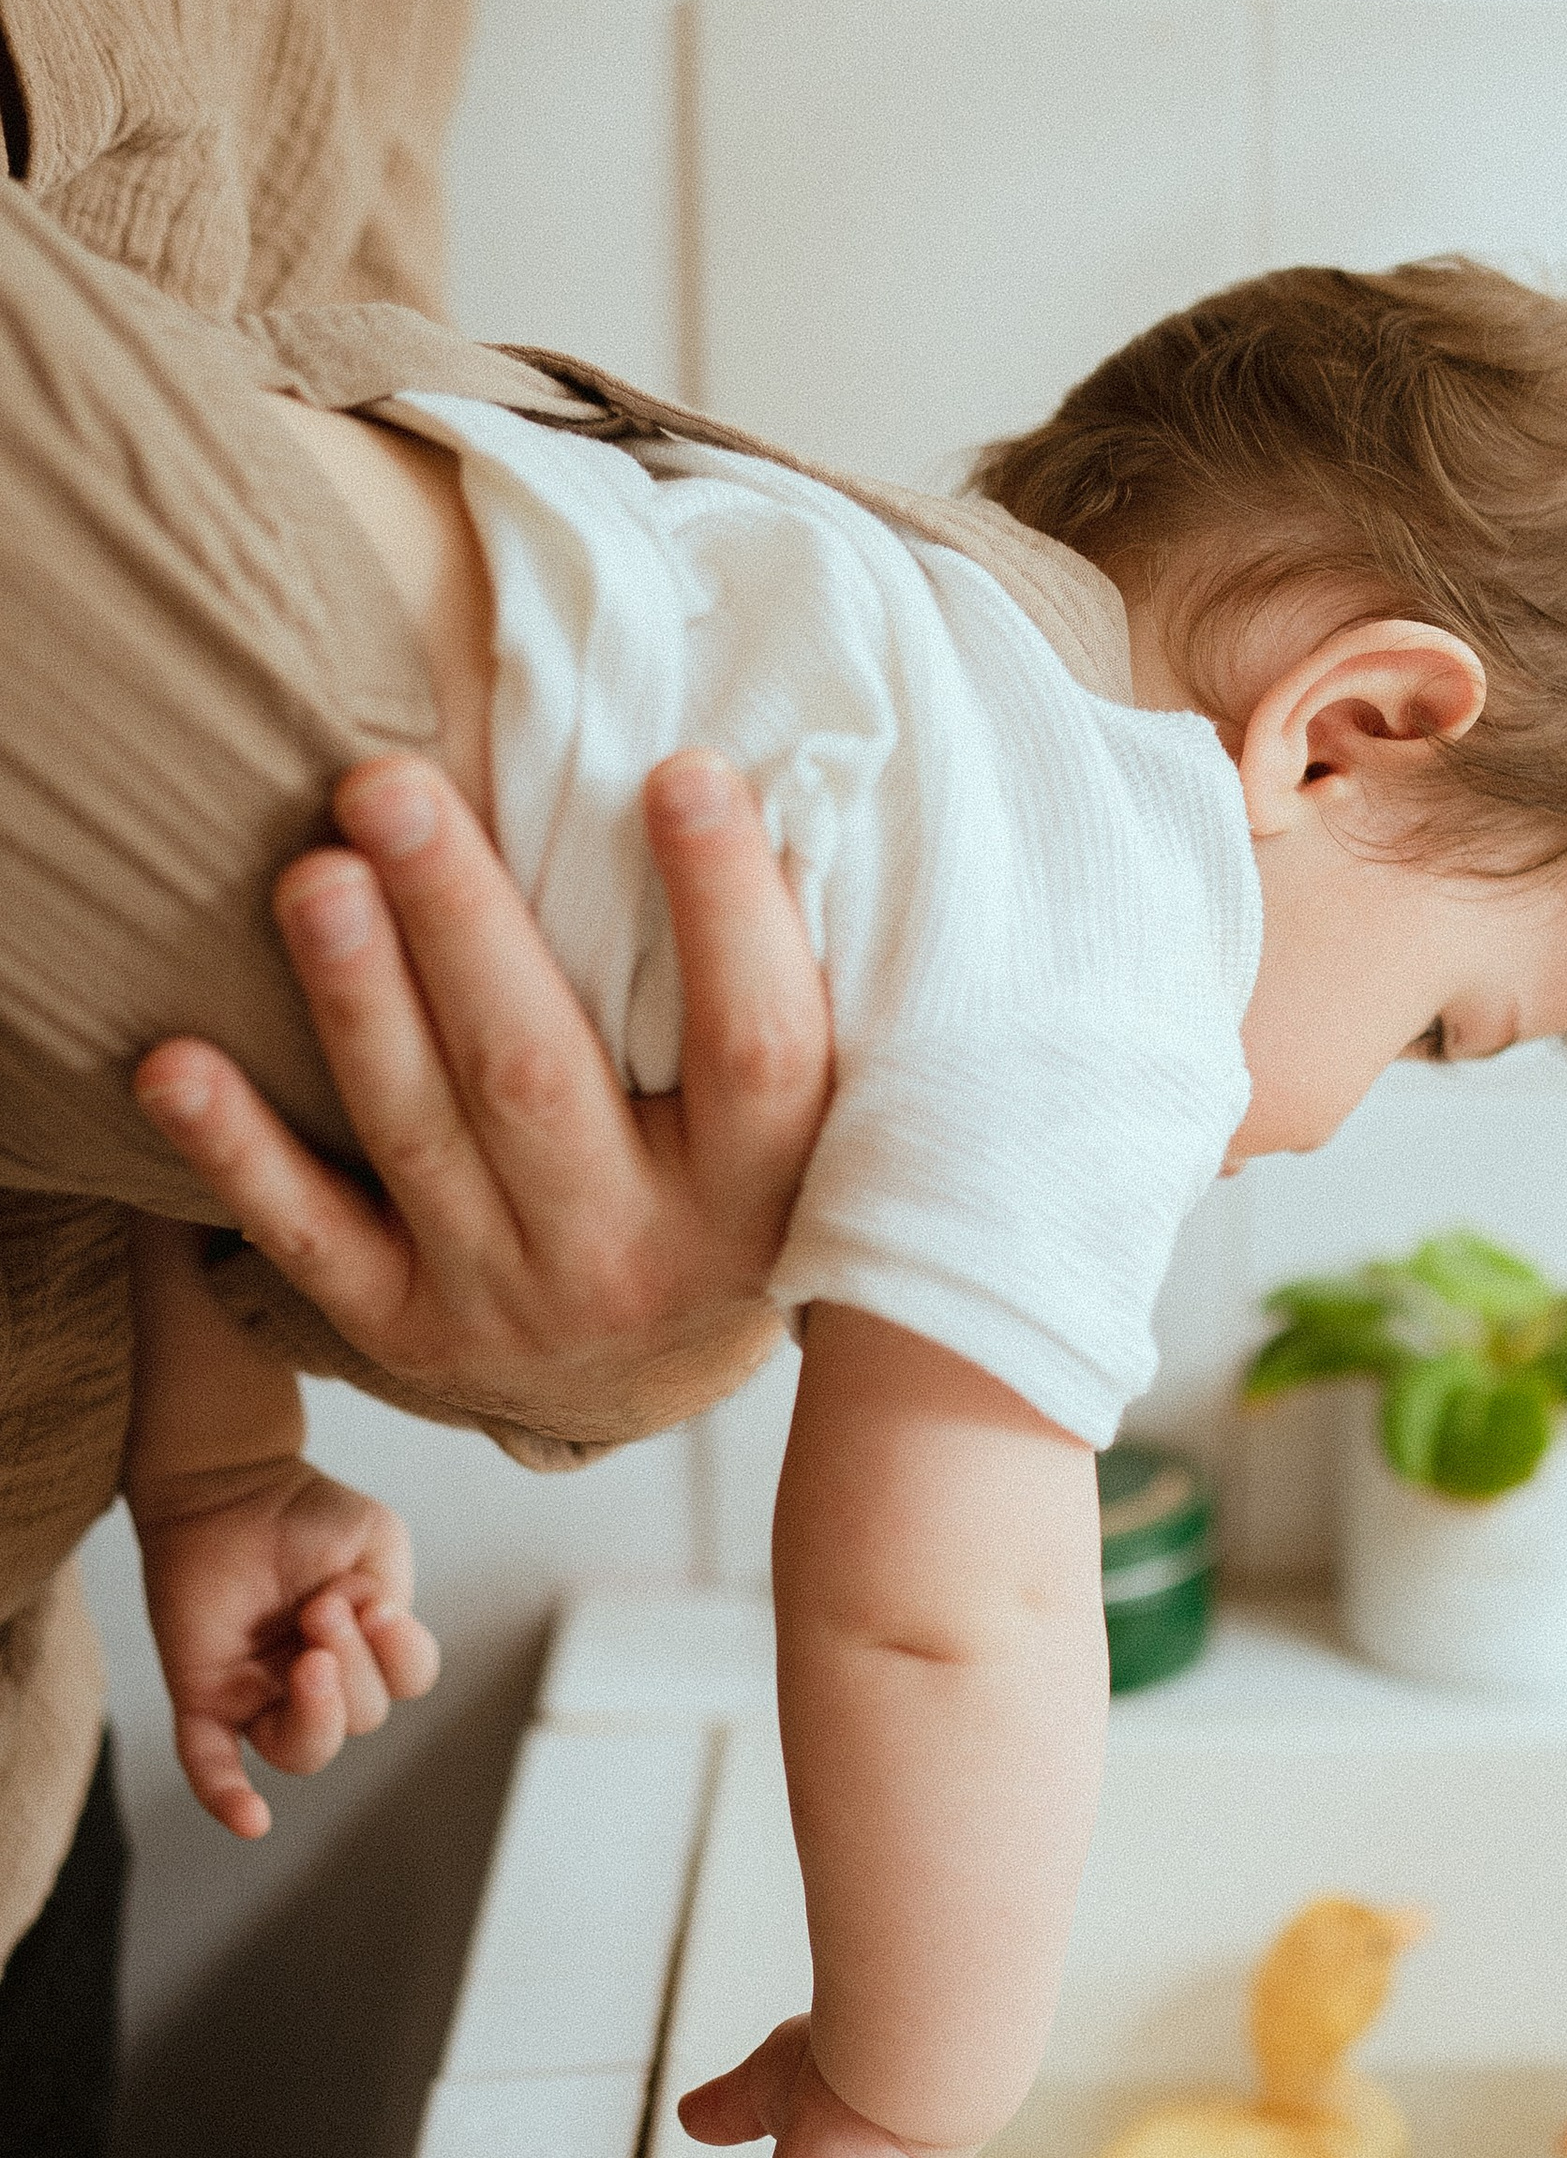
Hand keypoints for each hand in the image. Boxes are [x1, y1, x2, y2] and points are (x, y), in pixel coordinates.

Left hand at [131, 751, 830, 1450]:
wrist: (655, 1386)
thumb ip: (781, 980)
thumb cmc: (735, 1188)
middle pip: (539, 1074)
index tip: (682, 771)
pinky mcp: (407, 1330)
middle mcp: (638, 1252)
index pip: (757, 1041)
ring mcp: (514, 1299)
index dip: (727, 911)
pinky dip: (235, 1153)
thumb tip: (748, 779)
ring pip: (422, 1136)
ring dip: (355, 999)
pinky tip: (170, 1063)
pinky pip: (309, 1236)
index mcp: (764, 1187)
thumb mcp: (806, 1116)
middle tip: (390, 785)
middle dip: (459, 922)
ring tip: (311, 874)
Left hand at [132, 1458, 437, 1840]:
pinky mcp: (204, 1696)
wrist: (228, 1484)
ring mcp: (260, 1695)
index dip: (403, 1652)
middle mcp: (319, 1683)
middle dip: (352, 1662)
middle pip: (363, 1718)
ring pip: (304, 1750)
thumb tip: (360, 1633)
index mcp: (368, 1650)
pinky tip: (252, 1822)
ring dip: (318, 1712)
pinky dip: (230, 1797)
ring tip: (306, 1656)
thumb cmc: (304, 1513)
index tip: (373, 1600)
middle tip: (321, 1605)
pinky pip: (211, 1765)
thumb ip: (387, 1590)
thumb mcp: (374, 1540)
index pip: (409, 1681)